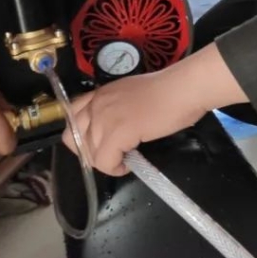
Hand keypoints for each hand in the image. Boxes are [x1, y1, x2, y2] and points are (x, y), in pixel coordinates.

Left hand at [61, 43, 247, 175]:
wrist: (183, 89)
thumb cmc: (169, 91)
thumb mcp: (132, 95)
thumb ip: (117, 108)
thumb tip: (117, 129)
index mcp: (101, 94)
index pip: (72, 117)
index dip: (82, 136)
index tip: (100, 143)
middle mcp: (97, 104)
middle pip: (73, 138)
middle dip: (89, 152)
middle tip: (109, 155)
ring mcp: (105, 118)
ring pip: (89, 154)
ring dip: (105, 162)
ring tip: (124, 160)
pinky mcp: (118, 133)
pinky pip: (105, 162)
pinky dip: (114, 169)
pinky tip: (128, 165)